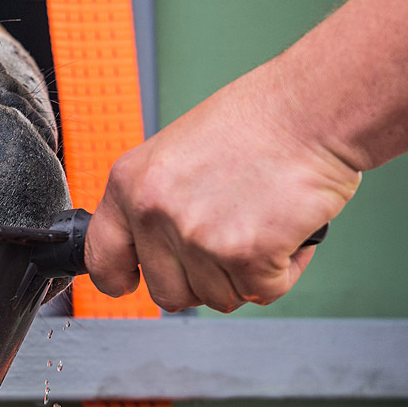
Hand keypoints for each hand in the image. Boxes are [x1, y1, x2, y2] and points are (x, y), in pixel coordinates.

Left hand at [83, 59, 361, 312]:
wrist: (306, 109)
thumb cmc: (253, 122)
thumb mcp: (174, 156)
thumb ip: (156, 202)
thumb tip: (153, 250)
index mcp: (128, 183)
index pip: (101, 257)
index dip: (119, 278)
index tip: (131, 283)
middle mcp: (153, 212)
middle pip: (167, 292)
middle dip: (201, 280)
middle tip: (228, 245)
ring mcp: (196, 236)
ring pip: (219, 297)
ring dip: (246, 274)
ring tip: (261, 223)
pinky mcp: (244, 255)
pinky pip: (263, 292)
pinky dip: (283, 271)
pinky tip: (287, 231)